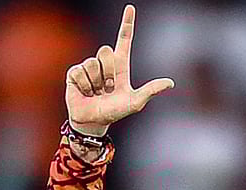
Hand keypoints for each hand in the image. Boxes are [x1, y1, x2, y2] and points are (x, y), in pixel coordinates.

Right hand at [65, 4, 173, 135]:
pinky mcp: (74, 73)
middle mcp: (104, 63)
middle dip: (107, 72)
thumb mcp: (135, 102)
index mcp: (120, 65)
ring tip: (96, 92)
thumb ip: (150, 90)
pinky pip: (80, 71)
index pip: (124, 39)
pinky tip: (85, 92)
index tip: (130, 8)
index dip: (127, 23)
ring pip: (92, 63)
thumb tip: (170, 83)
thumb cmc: (114, 112)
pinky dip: (84, 85)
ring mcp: (89, 67)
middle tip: (107, 88)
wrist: (93, 122)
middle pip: (106, 50)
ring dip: (95, 82)